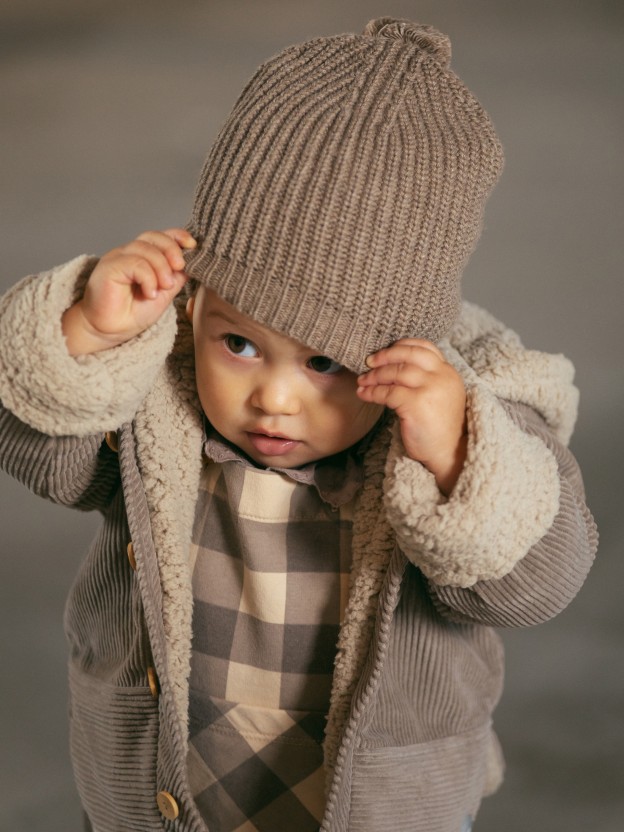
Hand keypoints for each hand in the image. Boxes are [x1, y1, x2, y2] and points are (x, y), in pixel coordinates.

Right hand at [62, 228, 195, 354]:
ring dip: (161, 268)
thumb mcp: (164, 294)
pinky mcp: (109, 267)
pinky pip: (136, 263)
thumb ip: (175, 278)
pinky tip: (150, 293)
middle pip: (154, 237)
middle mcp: (129, 253)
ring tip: (164, 287)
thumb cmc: (132, 313)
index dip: (177, 236)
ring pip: (146, 249)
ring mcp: (118, 258)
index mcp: (142, 256)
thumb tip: (191, 265)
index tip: (192, 245)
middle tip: (180, 268)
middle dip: (172, 249)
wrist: (110, 331)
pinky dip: (149, 278)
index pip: (161, 237)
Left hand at [357, 339, 466, 494]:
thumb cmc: (440, 426)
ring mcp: (429, 389)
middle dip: (385, 356)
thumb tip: (394, 365)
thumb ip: (427, 378)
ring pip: (395, 372)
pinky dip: (373, 392)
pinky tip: (364, 395)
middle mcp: (441, 376)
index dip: (402, 345)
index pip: (425, 347)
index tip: (385, 351)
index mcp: (447, 372)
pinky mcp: (416, 404)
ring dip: (374, 376)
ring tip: (362, 381)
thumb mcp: (440, 395)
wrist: (449, 452)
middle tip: (369, 362)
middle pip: (408, 355)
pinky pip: (388, 392)